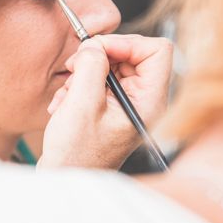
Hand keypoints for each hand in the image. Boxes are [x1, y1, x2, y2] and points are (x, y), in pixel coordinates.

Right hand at [39, 35, 172, 169]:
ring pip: (112, 64)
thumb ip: (92, 66)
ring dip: (84, 72)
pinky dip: (80, 84)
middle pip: (132, 53)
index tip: (98, 50)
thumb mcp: (82, 104)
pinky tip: (66, 103)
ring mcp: (128, 103)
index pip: (158, 50)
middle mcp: (144, 100)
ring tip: (68, 93)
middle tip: (74, 66)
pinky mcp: (112, 106)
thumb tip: (94, 44)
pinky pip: (100, 79)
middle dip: (99, 56)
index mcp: (149, 101)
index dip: (127, 43)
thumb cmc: (76, 154)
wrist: (65, 179)